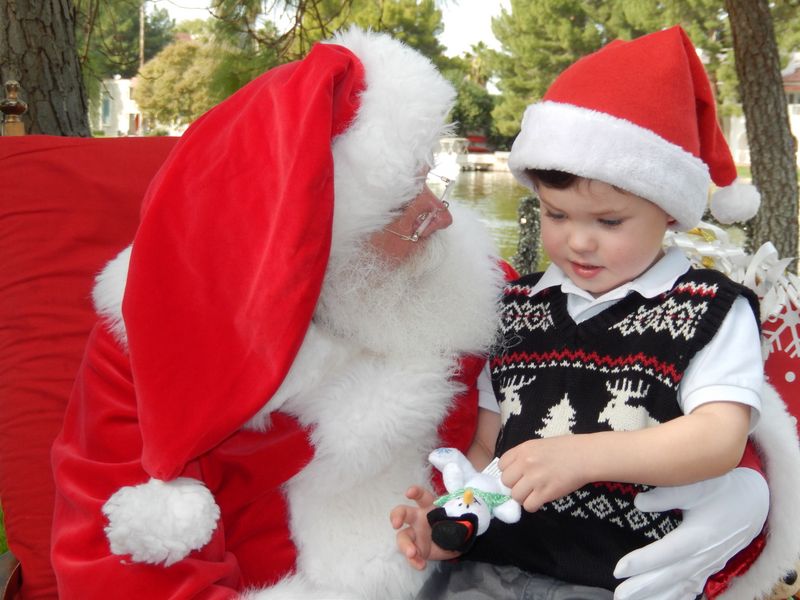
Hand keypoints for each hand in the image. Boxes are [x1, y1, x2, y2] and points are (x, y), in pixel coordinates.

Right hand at [389, 486, 459, 569]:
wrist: (460, 540)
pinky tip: (421, 565)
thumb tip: (462, 517)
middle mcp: (418, 518)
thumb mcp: (459, 516)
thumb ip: (458, 516)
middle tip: (396, 524)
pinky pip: (412, 556)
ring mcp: (416, 534)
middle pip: (403, 513)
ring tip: (412, 553)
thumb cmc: (456, 522)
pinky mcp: (418, 549)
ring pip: (403, 537)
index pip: (421, 496)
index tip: (410, 493)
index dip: (415, 492)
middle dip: (397, 516)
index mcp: (429, 506)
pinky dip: (414, 561)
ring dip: (405, 545)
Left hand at [498, 436, 590, 511]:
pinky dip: (533, 505)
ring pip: (515, 496)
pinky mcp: (545, 493)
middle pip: (506, 482)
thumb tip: (514, 471)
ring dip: (523, 497)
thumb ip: (524, 456)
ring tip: (534, 493)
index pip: (501, 465)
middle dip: (514, 485)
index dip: (509, 471)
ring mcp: (535, 478)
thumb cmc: (566, 448)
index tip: (518, 474)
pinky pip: (528, 506)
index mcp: (523, 449)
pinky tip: (540, 499)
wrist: (586, 456)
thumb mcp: (539, 445)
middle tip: (527, 485)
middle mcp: (525, 463)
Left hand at [613, 467, 768, 599]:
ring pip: (679, 587)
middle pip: (670, 576)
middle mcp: (703, 555)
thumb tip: (639, 503)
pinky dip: (676, 598)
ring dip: (656, 597)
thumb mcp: (696, 486)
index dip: (643, 562)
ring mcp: (708, 565)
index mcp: (698, 535)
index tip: (619, 569)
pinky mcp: (710, 568)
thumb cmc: (721, 490)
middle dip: (643, 587)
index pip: (666, 552)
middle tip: (619, 595)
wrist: (753, 503)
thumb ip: (667, 495)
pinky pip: (691, 589)